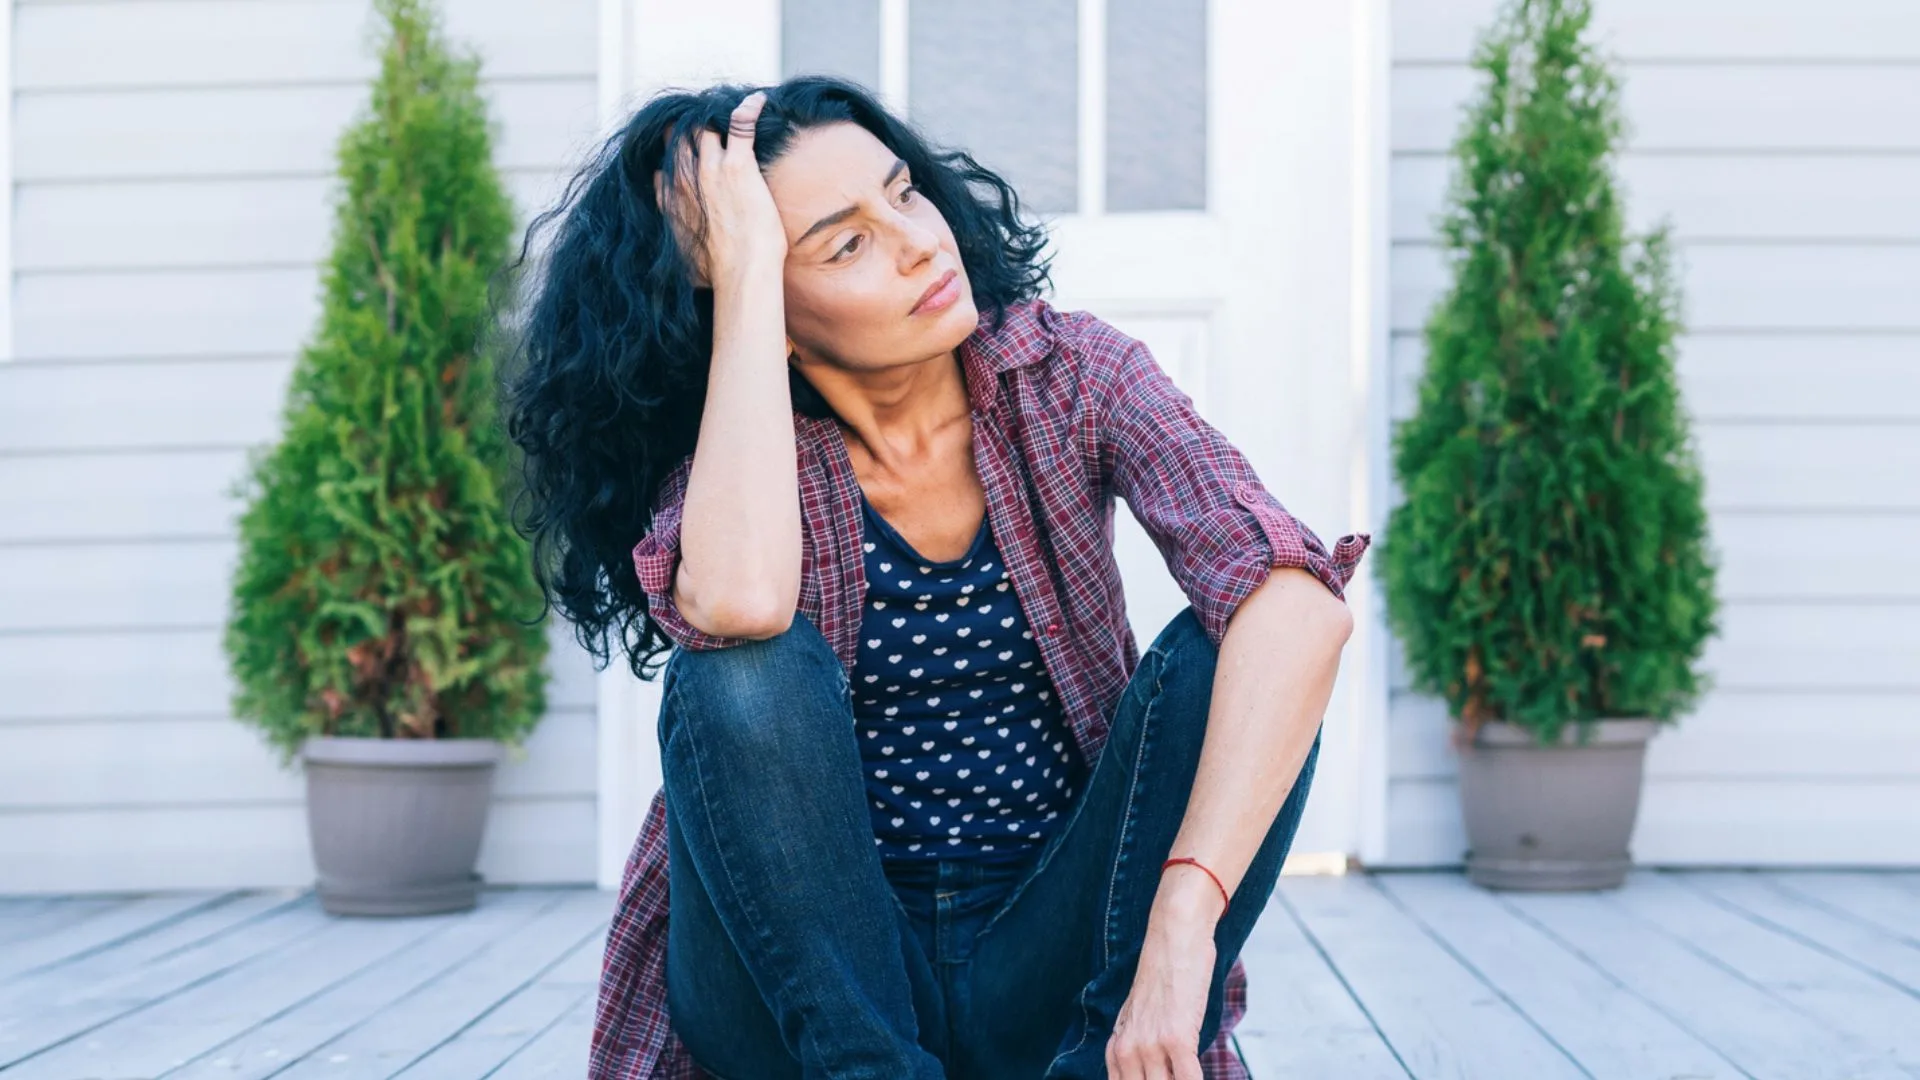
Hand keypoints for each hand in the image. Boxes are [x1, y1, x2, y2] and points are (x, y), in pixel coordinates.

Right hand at [653, 91, 787, 286]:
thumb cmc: (716, 275)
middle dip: (691, 128)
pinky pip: (740, 123)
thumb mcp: (684, 264)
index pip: (664, 166)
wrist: (740, 272)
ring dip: (716, 118)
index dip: (675, 156)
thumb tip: (684, 269)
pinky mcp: (738, 164)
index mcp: (669, 199)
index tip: (687, 154)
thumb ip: (680, 251)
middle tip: (709, 123)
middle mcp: (684, 178)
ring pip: (705, 127)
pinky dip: (749, 108)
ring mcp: (710, 168)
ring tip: (729, 113)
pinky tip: (759, 99)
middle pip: (680, 138)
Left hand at [1106, 919, 1214, 1078]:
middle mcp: (1127, 1049)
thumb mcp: (1141, 1013)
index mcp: (1117, 1045)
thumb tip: (1159, 1068)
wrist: (1174, 937)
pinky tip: (1202, 1079)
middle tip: (1177, 1075)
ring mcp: (1150, 1045)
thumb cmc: (1165, 973)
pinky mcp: (1176, 1038)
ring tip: (1192, 1075)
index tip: (1162, 1077)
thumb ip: (1141, 1043)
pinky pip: (1188, 1079)